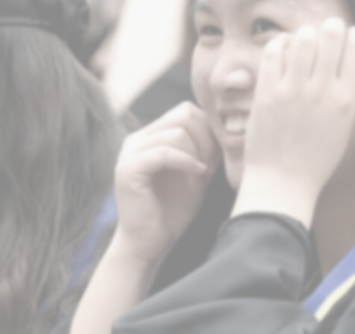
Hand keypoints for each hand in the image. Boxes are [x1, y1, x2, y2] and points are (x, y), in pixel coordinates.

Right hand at [111, 103, 217, 265]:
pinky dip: (186, 163)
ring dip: (197, 154)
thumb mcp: (196, 173)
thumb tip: (226, 127)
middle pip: (183, 114)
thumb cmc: (173, 210)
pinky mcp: (128, 169)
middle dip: (206, 139)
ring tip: (200, 177)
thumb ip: (206, 149)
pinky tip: (196, 178)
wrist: (149, 243)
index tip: (214, 159)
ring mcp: (129, 152)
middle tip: (209, 166)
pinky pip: (164, 152)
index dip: (208, 131)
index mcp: (151, 135)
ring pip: (177, 132)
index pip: (187, 111)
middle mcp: (137, 138)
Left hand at [233, 18, 354, 226]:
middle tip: (326, 30)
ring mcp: (293, 91)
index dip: (354, 35)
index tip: (349, 35)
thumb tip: (345, 59)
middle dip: (331, 27)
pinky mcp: (267, 93)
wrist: (283, 181)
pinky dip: (280, 43)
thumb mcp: (343, 126)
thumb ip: (346, 93)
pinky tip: (282, 49)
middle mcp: (322, 92)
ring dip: (305, 33)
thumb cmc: (316, 158)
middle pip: (332, 35)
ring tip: (303, 41)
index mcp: (346, 100)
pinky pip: (274, 52)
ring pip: (304, 38)